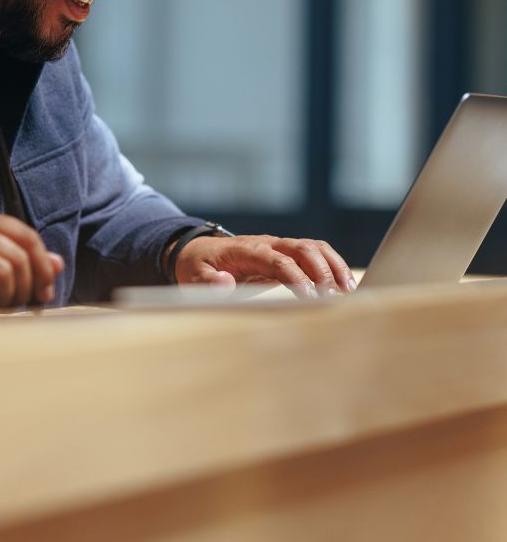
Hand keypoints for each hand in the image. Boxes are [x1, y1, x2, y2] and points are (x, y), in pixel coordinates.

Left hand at [172, 234, 353, 299]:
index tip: (310, 296)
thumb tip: (225, 282)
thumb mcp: (193, 278)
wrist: (198, 252)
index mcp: (246, 251)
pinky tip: (343, 284)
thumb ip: (209, 283)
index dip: (296, 276)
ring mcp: (278, 246)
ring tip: (348, 290)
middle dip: (321, 270)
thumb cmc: (197, 267)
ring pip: (313, 247)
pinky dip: (331, 264)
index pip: (277, 260)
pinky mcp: (285, 253)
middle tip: (334, 297)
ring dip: (333, 265)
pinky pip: (313, 253)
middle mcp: (266, 244)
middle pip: (302, 248)